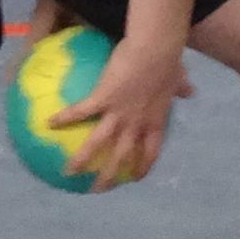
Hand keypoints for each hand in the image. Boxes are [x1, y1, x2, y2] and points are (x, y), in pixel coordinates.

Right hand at [62, 36, 194, 189]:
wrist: (156, 49)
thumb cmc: (168, 61)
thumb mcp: (178, 79)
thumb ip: (181, 87)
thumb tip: (190, 91)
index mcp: (153, 120)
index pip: (150, 151)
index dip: (143, 166)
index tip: (136, 177)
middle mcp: (135, 123)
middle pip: (122, 156)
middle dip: (110, 175)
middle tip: (99, 189)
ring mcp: (119, 114)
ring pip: (98, 144)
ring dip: (83, 160)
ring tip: (67, 173)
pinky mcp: (103, 98)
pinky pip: (80, 112)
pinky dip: (64, 118)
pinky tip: (48, 123)